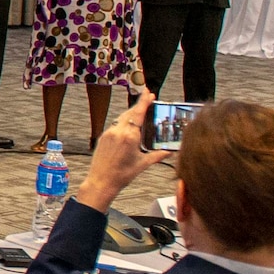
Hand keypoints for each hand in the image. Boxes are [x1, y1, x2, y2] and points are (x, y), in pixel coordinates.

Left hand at [74, 89, 166, 211]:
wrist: (101, 181)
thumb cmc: (122, 174)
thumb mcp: (143, 164)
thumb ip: (158, 155)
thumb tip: (171, 151)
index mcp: (130, 136)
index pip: (138, 113)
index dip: (144, 101)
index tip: (149, 92)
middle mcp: (118, 131)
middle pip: (130, 113)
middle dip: (139, 105)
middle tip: (149, 97)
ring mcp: (109, 133)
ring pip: (122, 118)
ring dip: (132, 112)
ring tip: (141, 110)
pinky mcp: (103, 137)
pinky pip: (116, 125)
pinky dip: (124, 121)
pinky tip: (129, 124)